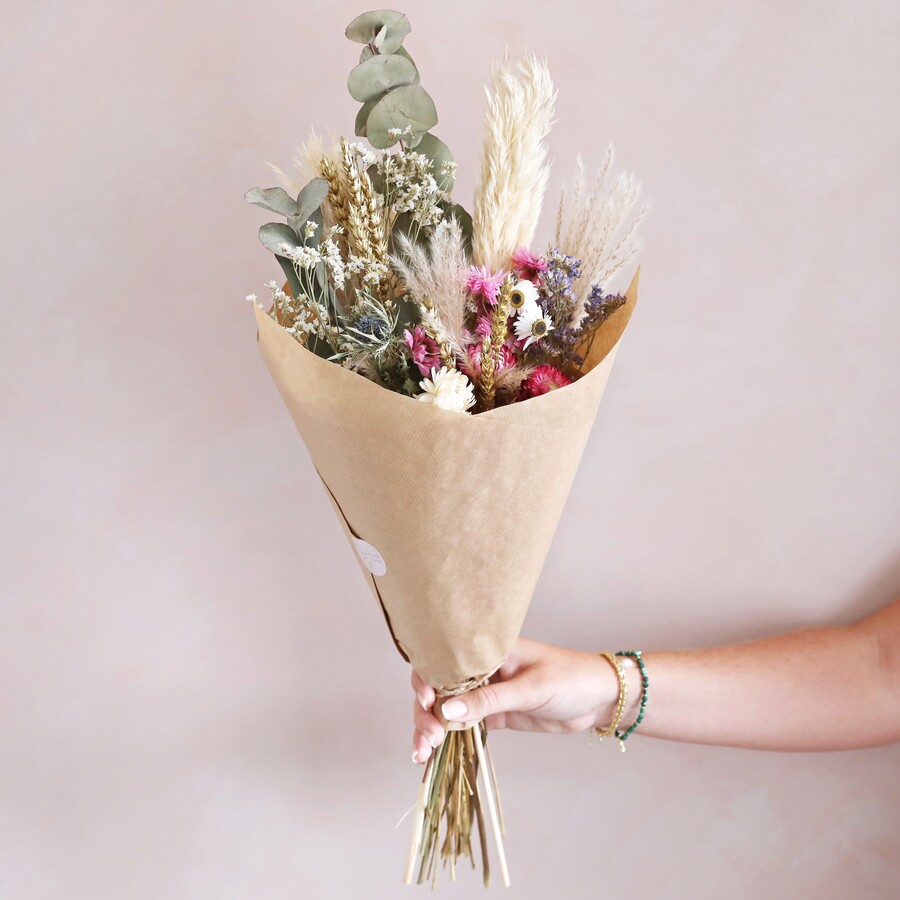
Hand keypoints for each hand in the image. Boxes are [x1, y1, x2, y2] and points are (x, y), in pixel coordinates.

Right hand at [410, 637, 620, 763]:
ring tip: (423, 754)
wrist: (599, 698)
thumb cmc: (570, 678)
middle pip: (439, 689)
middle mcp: (481, 669)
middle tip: (427, 740)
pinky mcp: (495, 714)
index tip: (426, 702)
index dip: (427, 679)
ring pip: (447, 709)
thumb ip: (489, 700)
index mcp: (487, 650)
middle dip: (426, 714)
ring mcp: (486, 693)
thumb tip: (446, 711)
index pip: (444, 660)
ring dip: (432, 729)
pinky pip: (464, 725)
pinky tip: (434, 755)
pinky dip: (448, 739)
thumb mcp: (530, 688)